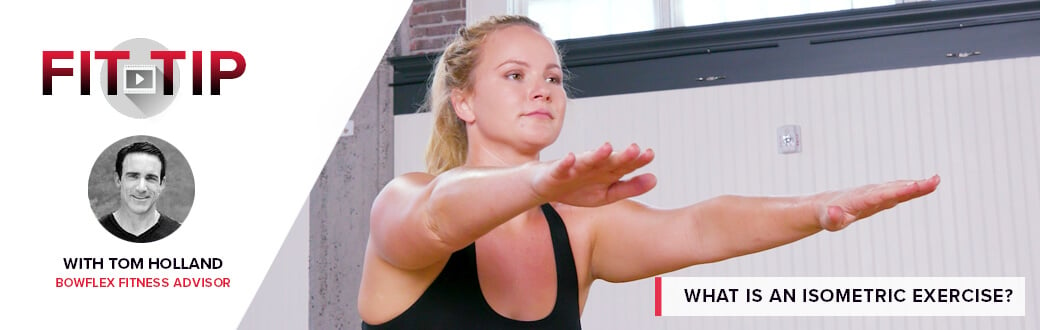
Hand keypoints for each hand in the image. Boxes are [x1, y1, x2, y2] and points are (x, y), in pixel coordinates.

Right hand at [530, 142, 656, 206]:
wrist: (544, 187)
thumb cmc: (577, 189)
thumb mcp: (606, 194)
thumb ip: (630, 187)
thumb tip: (655, 178)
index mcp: (606, 173)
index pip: (624, 166)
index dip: (637, 161)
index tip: (649, 154)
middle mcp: (592, 167)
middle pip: (609, 161)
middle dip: (621, 156)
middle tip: (635, 149)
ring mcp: (574, 169)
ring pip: (587, 161)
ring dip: (596, 155)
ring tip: (607, 148)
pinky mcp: (556, 172)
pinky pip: (561, 167)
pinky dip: (565, 163)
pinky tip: (571, 157)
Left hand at [815, 175, 939, 230]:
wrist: (824, 206)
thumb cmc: (826, 215)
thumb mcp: (827, 220)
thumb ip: (832, 218)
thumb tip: (834, 213)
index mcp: (860, 200)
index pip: (881, 195)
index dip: (897, 191)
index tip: (914, 186)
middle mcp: (870, 193)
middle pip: (894, 188)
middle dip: (914, 186)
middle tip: (934, 181)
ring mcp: (876, 193)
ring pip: (898, 187)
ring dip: (916, 185)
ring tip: (935, 181)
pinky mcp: (879, 195)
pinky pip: (897, 190)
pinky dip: (910, 187)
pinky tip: (923, 185)